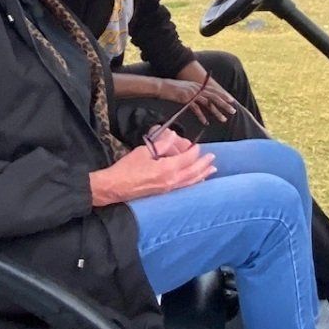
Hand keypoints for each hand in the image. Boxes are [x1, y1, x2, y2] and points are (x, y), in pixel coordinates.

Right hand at [90, 139, 215, 205]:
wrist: (115, 187)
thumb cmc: (127, 168)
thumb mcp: (144, 151)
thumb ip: (161, 144)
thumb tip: (172, 135)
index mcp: (167, 169)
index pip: (187, 159)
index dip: (194, 151)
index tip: (197, 145)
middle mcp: (172, 180)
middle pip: (193, 172)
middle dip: (204, 164)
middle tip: (213, 157)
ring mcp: (168, 188)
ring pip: (191, 181)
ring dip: (202, 174)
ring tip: (212, 170)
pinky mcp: (164, 193)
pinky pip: (184, 188)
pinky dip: (193, 183)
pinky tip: (196, 181)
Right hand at [163, 74, 239, 123]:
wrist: (161, 86)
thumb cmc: (172, 89)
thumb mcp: (186, 88)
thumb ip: (194, 92)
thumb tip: (201, 98)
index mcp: (198, 85)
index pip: (214, 90)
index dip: (223, 95)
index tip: (231, 101)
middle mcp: (197, 88)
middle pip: (214, 96)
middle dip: (224, 104)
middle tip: (233, 111)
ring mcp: (192, 93)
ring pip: (208, 103)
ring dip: (216, 112)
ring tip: (223, 119)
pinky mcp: (186, 99)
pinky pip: (196, 108)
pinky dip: (202, 116)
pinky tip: (206, 122)